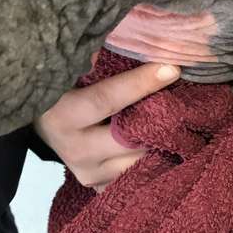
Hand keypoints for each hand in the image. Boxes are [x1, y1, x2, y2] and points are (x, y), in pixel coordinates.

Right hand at [32, 63, 179, 191]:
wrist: (43, 124)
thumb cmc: (61, 89)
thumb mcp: (69, 70)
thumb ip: (94, 58)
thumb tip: (131, 46)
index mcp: (62, 116)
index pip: (105, 99)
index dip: (139, 84)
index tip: (171, 68)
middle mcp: (74, 149)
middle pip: (128, 139)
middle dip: (160, 121)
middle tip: (189, 102)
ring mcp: (88, 173)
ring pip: (137, 163)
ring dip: (162, 144)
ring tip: (185, 123)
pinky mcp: (99, 187)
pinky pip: (135, 178)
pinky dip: (155, 162)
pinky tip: (171, 145)